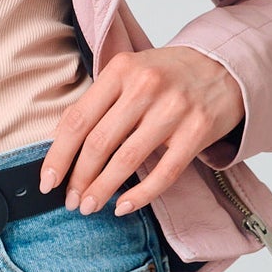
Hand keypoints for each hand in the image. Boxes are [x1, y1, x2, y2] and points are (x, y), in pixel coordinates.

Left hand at [39, 46, 245, 216]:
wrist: (225, 66)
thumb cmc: (167, 74)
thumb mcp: (129, 73)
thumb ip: (99, 102)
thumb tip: (61, 147)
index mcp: (121, 69)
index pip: (78, 119)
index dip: (58, 155)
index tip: (47, 181)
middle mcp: (145, 86)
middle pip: (99, 142)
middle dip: (78, 178)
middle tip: (70, 200)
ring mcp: (174, 109)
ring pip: (127, 160)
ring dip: (102, 190)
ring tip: (89, 206)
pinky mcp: (197, 131)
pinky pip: (164, 173)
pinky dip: (140, 195)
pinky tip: (123, 206)